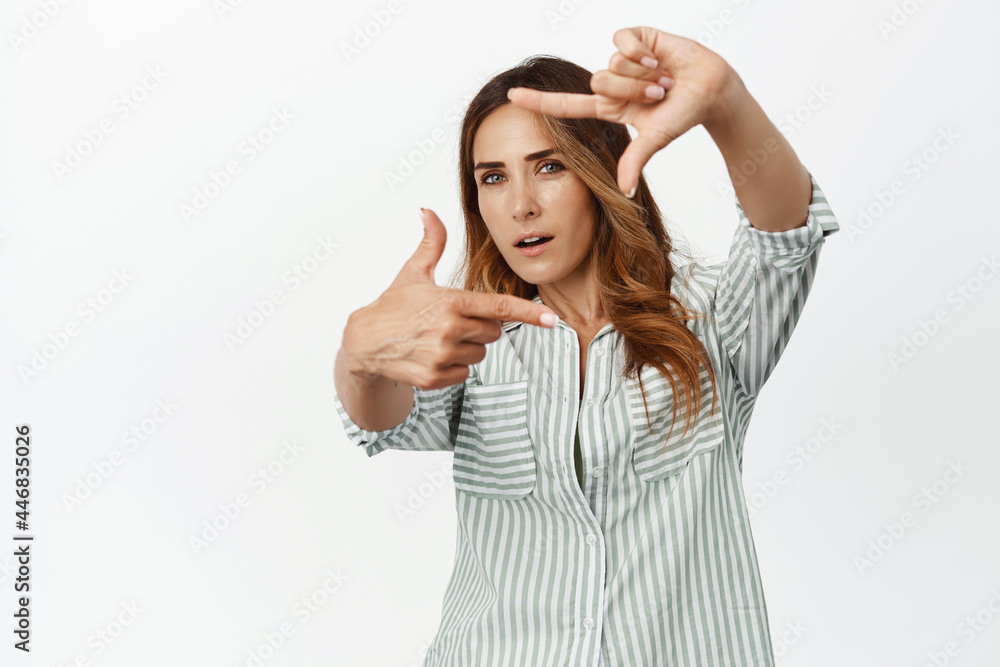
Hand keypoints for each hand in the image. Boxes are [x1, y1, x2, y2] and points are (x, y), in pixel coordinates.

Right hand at [341, 209, 557, 389]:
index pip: (498, 307)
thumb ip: (431, 243)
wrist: (364, 342)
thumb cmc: (393, 305)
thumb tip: (428, 211)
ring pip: (480, 354)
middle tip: (451, 321)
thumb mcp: (413, 272)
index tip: (551, 319)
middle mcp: (449, 329)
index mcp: (450, 301)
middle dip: (479, 326)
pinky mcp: (434, 377)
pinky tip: (433, 355)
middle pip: (492, 332)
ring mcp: (441, 355)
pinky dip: (453, 367)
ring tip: (439, 338)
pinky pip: (464, 374)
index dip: (528, 313)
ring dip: (467, 348)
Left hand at [506, 26, 741, 196]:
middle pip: (598, 83)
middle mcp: (611, 82)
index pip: (567, 105)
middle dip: (633, 90)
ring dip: (643, 74)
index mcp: (609, 107)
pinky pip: (622, 41)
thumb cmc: (684, 114)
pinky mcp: (635, 38)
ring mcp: (621, 59)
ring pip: (612, 64)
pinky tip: (659, 57)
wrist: (712, 88)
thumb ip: (635, 161)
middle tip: (658, 95)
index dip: (539, 101)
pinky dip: (643, 52)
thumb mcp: (656, 139)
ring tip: (663, 78)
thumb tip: (624, 192)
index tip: (512, 96)